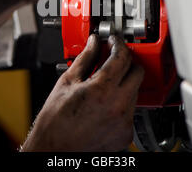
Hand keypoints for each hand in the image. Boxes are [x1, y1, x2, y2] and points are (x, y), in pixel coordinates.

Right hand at [21, 34, 144, 151]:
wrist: (54, 150)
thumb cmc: (55, 122)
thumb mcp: (67, 82)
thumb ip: (85, 59)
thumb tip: (93, 43)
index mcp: (102, 89)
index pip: (122, 56)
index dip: (118, 44)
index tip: (113, 41)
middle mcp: (118, 105)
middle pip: (137, 72)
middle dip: (126, 61)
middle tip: (112, 58)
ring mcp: (125, 121)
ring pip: (135, 91)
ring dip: (124, 82)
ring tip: (104, 84)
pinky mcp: (126, 133)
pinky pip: (131, 110)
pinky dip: (121, 102)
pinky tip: (105, 103)